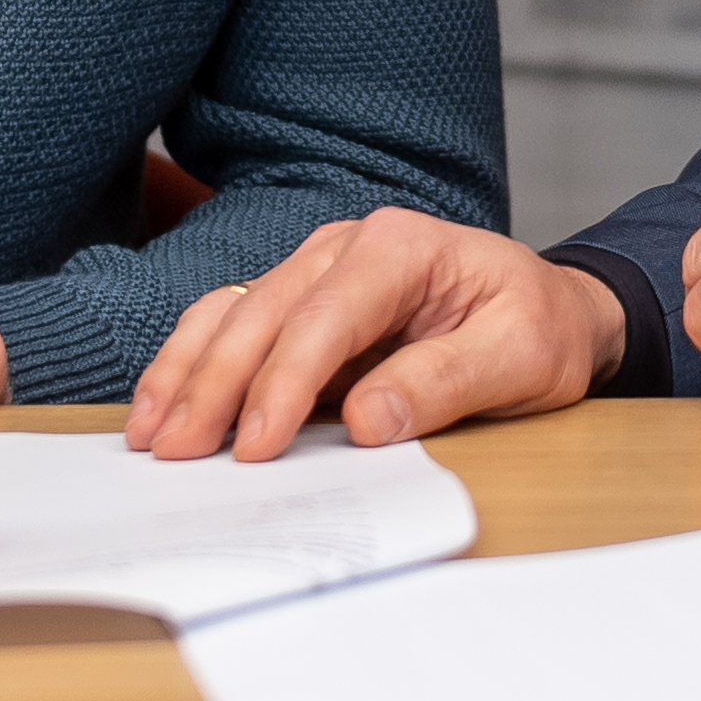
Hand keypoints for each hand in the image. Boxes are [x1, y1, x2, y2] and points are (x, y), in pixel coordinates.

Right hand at [123, 208, 623, 461]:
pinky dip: (194, 361)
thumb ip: (445, 382)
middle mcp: (347, 246)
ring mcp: (317, 269)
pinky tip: (165, 402)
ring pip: (233, 313)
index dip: (282, 384)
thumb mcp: (521, 357)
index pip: (325, 318)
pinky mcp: (302, 302)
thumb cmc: (539, 328)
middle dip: (214, 385)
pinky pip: (234, 322)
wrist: (550, 309)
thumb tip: (367, 421)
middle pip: (263, 313)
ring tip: (150, 433)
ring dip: (186, 372)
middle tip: (176, 453)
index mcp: (400, 248)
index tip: (255, 447)